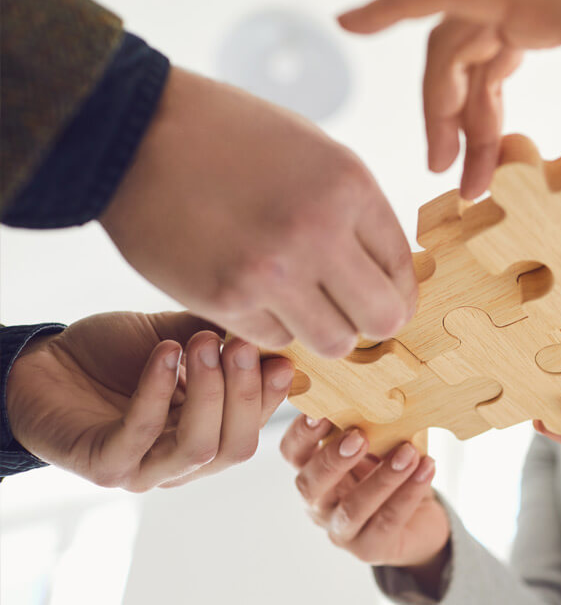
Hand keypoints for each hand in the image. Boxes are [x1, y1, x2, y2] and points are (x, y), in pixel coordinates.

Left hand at [6, 311, 293, 490]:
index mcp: (209, 434)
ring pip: (198, 448)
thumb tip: (271, 326)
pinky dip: (156, 391)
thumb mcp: (179, 335)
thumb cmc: (115, 354)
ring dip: (209, 393)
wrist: (43, 364)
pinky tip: (164, 354)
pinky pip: (140, 434)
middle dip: (246, 395)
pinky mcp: (105, 466)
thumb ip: (221, 335)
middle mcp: (183, 461)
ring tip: (203, 344)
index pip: (256, 424)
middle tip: (241, 345)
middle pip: (236, 446)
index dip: (272, 394)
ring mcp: (145, 470)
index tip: (282, 354)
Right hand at [99, 68, 416, 357]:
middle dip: (371, 321)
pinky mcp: (225, 299)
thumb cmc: (230, 136)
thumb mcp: (315, 151)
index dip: (396, 292)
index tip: (381, 296)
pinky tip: (249, 288)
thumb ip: (356, 211)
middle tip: (350, 311)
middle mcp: (319, 232)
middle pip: (382, 320)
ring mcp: (271, 271)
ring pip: (333, 343)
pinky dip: (268, 323)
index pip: (403, 271)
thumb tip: (386, 271)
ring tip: (298, 300)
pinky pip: (273, 338)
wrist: (135, 132)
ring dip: (321, 328)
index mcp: (350, 186)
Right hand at [280, 417, 447, 595]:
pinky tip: (426, 469)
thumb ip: (373, 421)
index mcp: (313, 470)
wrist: (419, 518)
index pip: (292, 452)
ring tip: (408, 453)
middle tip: (360, 437)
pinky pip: (388, 521)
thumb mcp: (379, 443)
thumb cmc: (389, 469)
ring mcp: (341, 530)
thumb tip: (386, 391)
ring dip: (382, 478)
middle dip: (333, 459)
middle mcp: (319, 502)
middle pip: (311, 484)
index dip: (301, 433)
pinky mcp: (369, 548)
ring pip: (353, 508)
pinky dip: (408, 493)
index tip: (321, 411)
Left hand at [339, 0, 560, 207]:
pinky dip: (388, 5)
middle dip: (459, 128)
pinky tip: (349, 23)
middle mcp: (527, 1)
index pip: (493, 75)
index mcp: (554, 20)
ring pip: (448, 47)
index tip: (480, 185)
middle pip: (464, 67)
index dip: (482, 131)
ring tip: (438, 162)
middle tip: (458, 183)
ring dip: (437, 106)